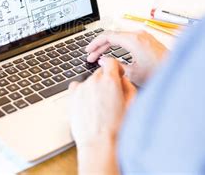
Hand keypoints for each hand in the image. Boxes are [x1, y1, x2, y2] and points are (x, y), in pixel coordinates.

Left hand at [68, 57, 135, 173]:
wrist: (99, 143)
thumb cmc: (118, 127)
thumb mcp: (132, 103)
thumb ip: (128, 84)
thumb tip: (121, 77)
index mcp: (110, 81)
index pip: (111, 61)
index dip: (115, 68)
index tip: (117, 75)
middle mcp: (94, 81)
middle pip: (100, 72)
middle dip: (106, 81)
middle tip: (110, 97)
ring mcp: (81, 88)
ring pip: (89, 81)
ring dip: (95, 88)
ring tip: (100, 106)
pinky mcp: (72, 97)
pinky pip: (77, 87)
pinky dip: (82, 92)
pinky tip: (88, 104)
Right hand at [86, 30, 167, 85]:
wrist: (178, 73)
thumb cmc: (159, 73)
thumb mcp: (132, 73)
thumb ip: (114, 65)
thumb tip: (103, 61)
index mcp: (133, 39)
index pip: (107, 36)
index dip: (95, 44)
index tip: (88, 52)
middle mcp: (138, 34)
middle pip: (112, 36)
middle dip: (100, 46)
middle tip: (91, 56)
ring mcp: (144, 36)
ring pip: (120, 37)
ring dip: (109, 46)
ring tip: (100, 56)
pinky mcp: (148, 40)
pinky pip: (128, 39)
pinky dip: (118, 46)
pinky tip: (114, 54)